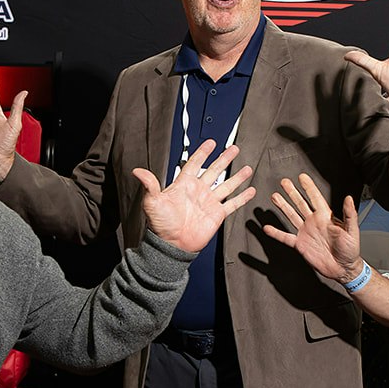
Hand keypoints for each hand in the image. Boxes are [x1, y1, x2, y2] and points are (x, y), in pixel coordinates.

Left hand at [133, 140, 255, 252]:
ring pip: (226, 185)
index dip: (202, 153)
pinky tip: (250, 190)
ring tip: (247, 167)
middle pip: (214, 170)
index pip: (194, 164)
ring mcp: (209, 202)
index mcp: (184, 185)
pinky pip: (232, 204)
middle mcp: (198, 191)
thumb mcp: (152, 202)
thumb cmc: (160, 225)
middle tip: (234, 148)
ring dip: (237, 177)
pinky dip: (242, 197)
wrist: (171, 245)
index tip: (210, 142)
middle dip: (224, 159)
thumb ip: (150, 185)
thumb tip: (138, 171)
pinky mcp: (217, 214)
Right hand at [263, 174, 364, 282]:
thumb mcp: (352, 231)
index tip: (302, 177)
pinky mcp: (300, 244)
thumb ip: (349, 214)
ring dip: (283, 206)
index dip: (308, 187)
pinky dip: (276, 233)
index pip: (315, 198)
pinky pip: (285, 237)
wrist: (343, 268)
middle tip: (284, 182)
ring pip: (291, 216)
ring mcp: (306, 232)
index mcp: (326, 217)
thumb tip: (348, 198)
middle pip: (300, 203)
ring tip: (275, 197)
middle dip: (292, 192)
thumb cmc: (351, 250)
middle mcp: (314, 222)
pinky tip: (268, 228)